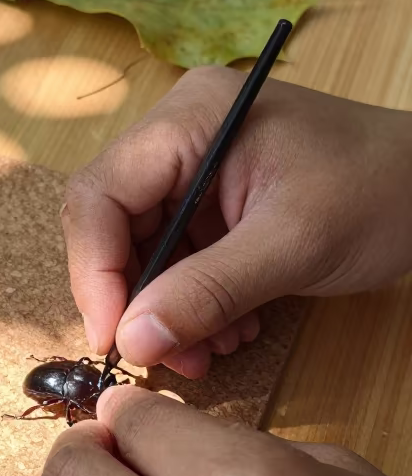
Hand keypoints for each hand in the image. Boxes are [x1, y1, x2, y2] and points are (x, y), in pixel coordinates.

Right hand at [63, 70, 411, 376]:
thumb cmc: (380, 191)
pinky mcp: (214, 202)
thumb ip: (207, 292)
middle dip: (134, 299)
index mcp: (191, 118)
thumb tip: (132, 341)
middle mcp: (181, 135)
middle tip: (162, 357)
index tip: (114, 339)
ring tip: (211, 352)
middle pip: (112, 225)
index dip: (95, 272)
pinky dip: (193, 304)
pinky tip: (231, 331)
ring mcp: (196, 168)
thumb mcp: (292, 245)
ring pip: (142, 251)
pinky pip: (177, 259)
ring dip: (166, 310)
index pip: (100, 195)